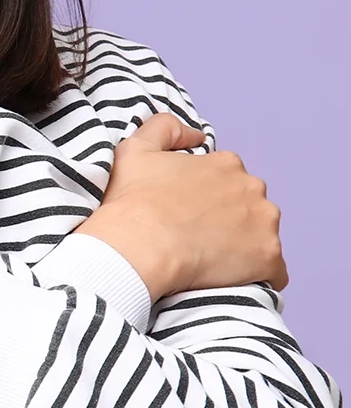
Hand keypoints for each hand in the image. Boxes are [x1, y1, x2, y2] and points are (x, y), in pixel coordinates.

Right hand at [75, 113, 287, 299]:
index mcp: (226, 164)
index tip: (189, 211)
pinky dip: (257, 275)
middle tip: (197, 235)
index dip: (208, 196)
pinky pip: (273, 272)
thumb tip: (195, 136)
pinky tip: (230, 279)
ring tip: (212, 260)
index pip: (228, 179)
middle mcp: (253, 188)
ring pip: (262, 236)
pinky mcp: (269, 258)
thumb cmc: (133, 199)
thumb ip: (166, 128)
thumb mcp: (136, 147)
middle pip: (249, 206)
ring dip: (244, 246)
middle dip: (231, 219)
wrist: (139, 244)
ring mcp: (265, 224)